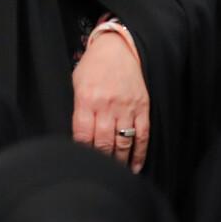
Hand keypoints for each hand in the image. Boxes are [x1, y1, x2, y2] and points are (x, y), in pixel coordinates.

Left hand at [72, 28, 149, 172]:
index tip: (82, 164)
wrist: (119, 48)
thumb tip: (81, 140)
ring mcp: (126, 107)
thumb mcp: (77, 84)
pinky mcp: (142, 107)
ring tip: (116, 173)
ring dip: (120, 162)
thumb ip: (79, 111)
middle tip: (99, 172)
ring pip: (123, 143)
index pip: (82, 136)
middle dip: (101, 162)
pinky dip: (139, 154)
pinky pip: (142, 135)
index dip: (82, 153)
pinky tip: (135, 166)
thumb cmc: (94, 67)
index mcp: (86, 100)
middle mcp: (107, 105)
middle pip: (103, 144)